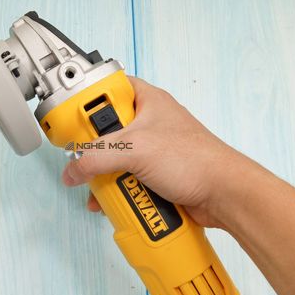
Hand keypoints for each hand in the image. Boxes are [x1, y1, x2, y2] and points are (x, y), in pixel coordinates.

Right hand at [61, 76, 251, 227]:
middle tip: (84, 159)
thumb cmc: (194, 160)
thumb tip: (72, 169)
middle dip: (93, 150)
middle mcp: (149, 124)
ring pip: (115, 159)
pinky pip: (127, 180)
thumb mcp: (136, 149)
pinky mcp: (155, 176)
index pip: (109, 90)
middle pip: (107, 131)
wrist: (224, 195)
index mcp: (147, 102)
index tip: (70, 118)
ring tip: (99, 186)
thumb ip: (97, 157)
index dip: (88, 101)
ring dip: (103, 176)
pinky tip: (111, 203)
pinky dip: (117, 192)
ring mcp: (152, 152)